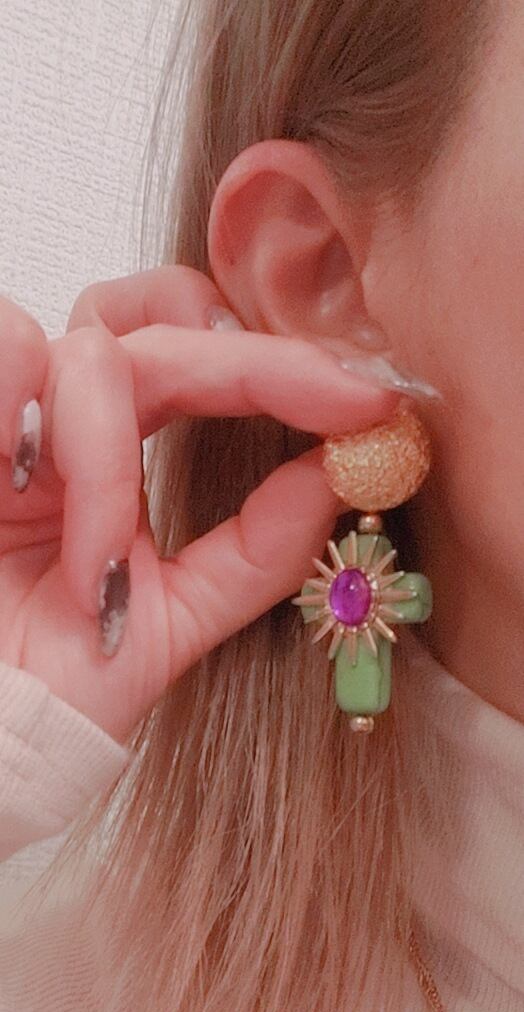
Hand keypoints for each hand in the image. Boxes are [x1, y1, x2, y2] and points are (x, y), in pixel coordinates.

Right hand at [0, 266, 398, 743]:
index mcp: (119, 457)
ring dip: (109, 457)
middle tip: (323, 402)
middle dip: (248, 364)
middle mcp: (68, 426)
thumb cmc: (62, 682)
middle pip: (157, 322)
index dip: (285, 363)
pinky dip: (22, 415)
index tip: (371, 396)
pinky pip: (6, 353)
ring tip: (98, 563)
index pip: (203, 364)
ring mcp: (12, 424)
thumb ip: (258, 549)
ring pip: (87, 352)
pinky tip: (26, 498)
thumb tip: (338, 473)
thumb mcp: (182, 616)